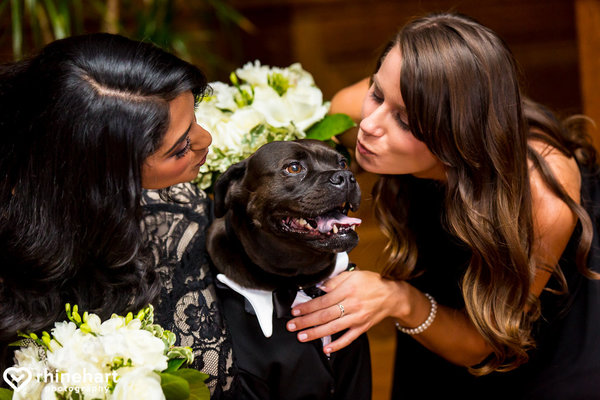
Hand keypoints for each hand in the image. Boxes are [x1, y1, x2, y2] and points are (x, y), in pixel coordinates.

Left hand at [286, 269, 403, 354]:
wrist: (392, 295)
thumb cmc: (372, 283)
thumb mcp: (353, 274)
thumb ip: (335, 280)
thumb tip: (320, 286)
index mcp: (348, 290)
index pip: (323, 300)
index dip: (307, 306)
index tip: (295, 310)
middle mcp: (352, 305)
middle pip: (325, 315)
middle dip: (306, 321)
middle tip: (292, 325)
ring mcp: (357, 318)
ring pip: (333, 328)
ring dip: (316, 333)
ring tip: (302, 336)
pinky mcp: (362, 328)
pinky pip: (348, 338)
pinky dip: (337, 344)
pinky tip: (326, 348)